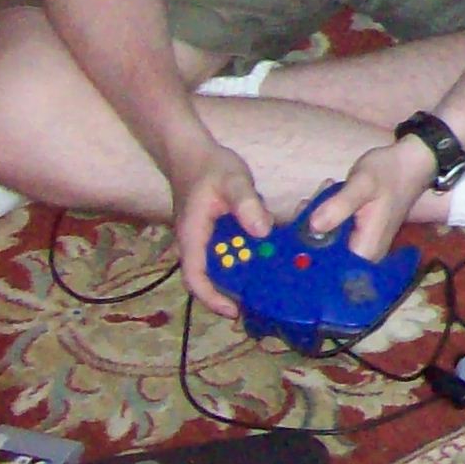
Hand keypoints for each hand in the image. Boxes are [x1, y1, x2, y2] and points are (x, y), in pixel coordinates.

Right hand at [169, 141, 268, 317]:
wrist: (192, 152)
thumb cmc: (209, 167)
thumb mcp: (233, 181)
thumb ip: (247, 205)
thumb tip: (262, 232)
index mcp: (193, 236)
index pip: (195, 277)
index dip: (212, 298)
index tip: (233, 311)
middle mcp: (196, 243)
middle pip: (211, 277)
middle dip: (233, 292)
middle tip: (264, 301)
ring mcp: (205, 238)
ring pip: (222, 265)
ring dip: (242, 274)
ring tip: (272, 284)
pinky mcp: (215, 231)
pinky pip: (229, 250)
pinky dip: (246, 256)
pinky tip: (269, 256)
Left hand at [303, 139, 436, 264]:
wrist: (411, 162)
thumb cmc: (389, 173)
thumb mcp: (363, 184)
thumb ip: (339, 206)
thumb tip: (313, 226)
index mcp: (366, 250)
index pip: (327, 270)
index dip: (306, 255)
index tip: (295, 233)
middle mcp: (363, 255)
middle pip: (323, 256)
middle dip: (308, 232)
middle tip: (307, 203)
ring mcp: (360, 245)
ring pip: (325, 243)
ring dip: (315, 220)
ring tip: (322, 192)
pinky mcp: (357, 234)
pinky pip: (333, 233)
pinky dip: (325, 217)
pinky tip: (328, 196)